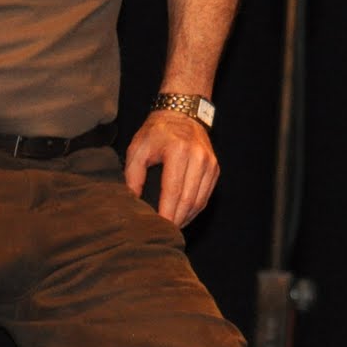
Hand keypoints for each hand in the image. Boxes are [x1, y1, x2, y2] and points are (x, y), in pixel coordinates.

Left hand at [124, 110, 219, 225]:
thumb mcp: (137, 149)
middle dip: (175, 220)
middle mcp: (198, 157)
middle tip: (162, 233)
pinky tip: (182, 216)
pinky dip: (194, 209)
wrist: (182, 112)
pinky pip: (205, 196)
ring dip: (185, 218)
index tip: (157, 228)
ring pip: (199, 201)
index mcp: (178, 151)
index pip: (173, 191)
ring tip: (171, 228)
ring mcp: (210, 163)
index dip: (166, 213)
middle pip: (188, 199)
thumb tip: (132, 202)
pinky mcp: (215, 168)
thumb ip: (132, 176)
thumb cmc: (157, 132)